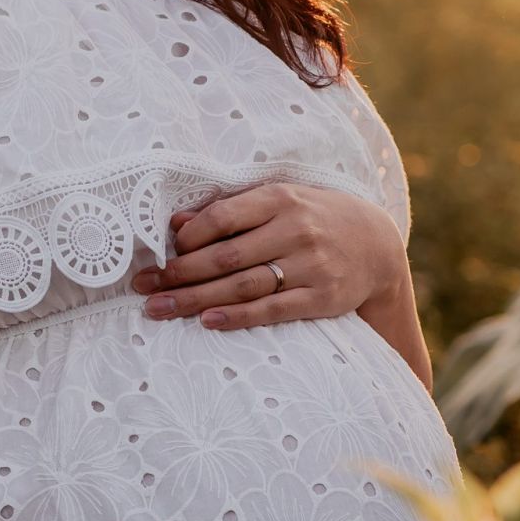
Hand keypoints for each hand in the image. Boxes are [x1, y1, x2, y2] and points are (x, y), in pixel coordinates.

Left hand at [131, 183, 403, 330]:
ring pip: (243, 285)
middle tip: (143, 286)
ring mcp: (310, 266)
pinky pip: (272, 310)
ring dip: (196, 299)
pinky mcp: (321, 298)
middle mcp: (295, 230)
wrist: (376, 246)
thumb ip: (232, 210)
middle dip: (179, 273)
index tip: (160, 252)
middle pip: (226, 256)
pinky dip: (237, 317)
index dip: (188, 237)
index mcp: (281, 199)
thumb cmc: (314, 219)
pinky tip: (207, 321)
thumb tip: (175, 224)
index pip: (224, 216)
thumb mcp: (280, 201)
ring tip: (159, 308)